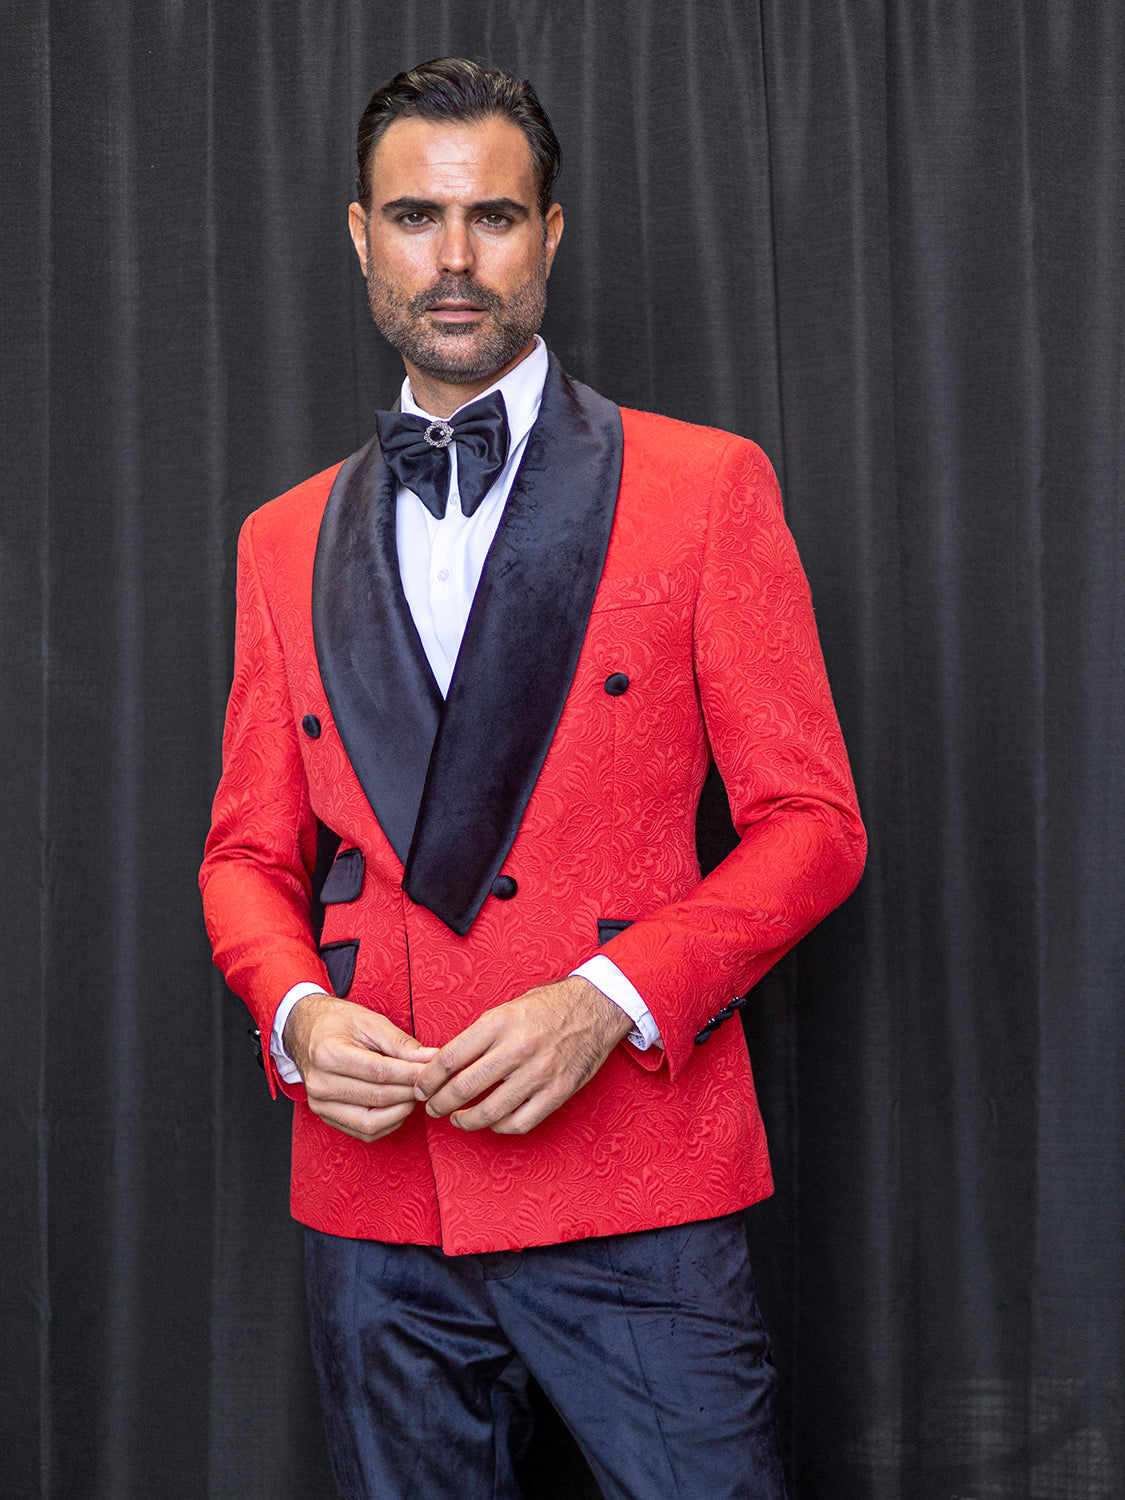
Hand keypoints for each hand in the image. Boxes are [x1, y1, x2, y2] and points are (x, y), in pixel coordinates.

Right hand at [283, 993, 436, 1142]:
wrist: (304, 1031)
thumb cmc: (337, 1022)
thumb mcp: (369, 1021)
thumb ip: (400, 1042)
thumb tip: (429, 1058)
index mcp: (328, 1054)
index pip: (379, 1072)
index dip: (410, 1074)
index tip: (432, 1069)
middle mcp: (320, 1084)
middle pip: (377, 1097)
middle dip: (410, 1091)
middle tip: (430, 1081)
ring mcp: (320, 1105)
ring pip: (371, 1123)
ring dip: (401, 1111)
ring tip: (415, 1093)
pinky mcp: (326, 1117)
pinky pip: (363, 1132)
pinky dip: (387, 1123)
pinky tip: (399, 1106)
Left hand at [413, 976, 632, 1135]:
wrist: (596, 1007)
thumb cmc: (547, 1006)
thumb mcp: (508, 1008)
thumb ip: (480, 1035)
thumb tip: (446, 1063)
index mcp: (500, 1022)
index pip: (450, 1058)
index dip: (428, 1079)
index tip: (420, 1087)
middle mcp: (518, 1048)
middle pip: (464, 1088)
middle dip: (440, 1103)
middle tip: (432, 1107)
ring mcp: (540, 1072)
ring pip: (490, 1111)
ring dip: (466, 1121)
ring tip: (457, 1119)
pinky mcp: (558, 1091)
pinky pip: (520, 1121)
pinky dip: (500, 1127)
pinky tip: (492, 1122)